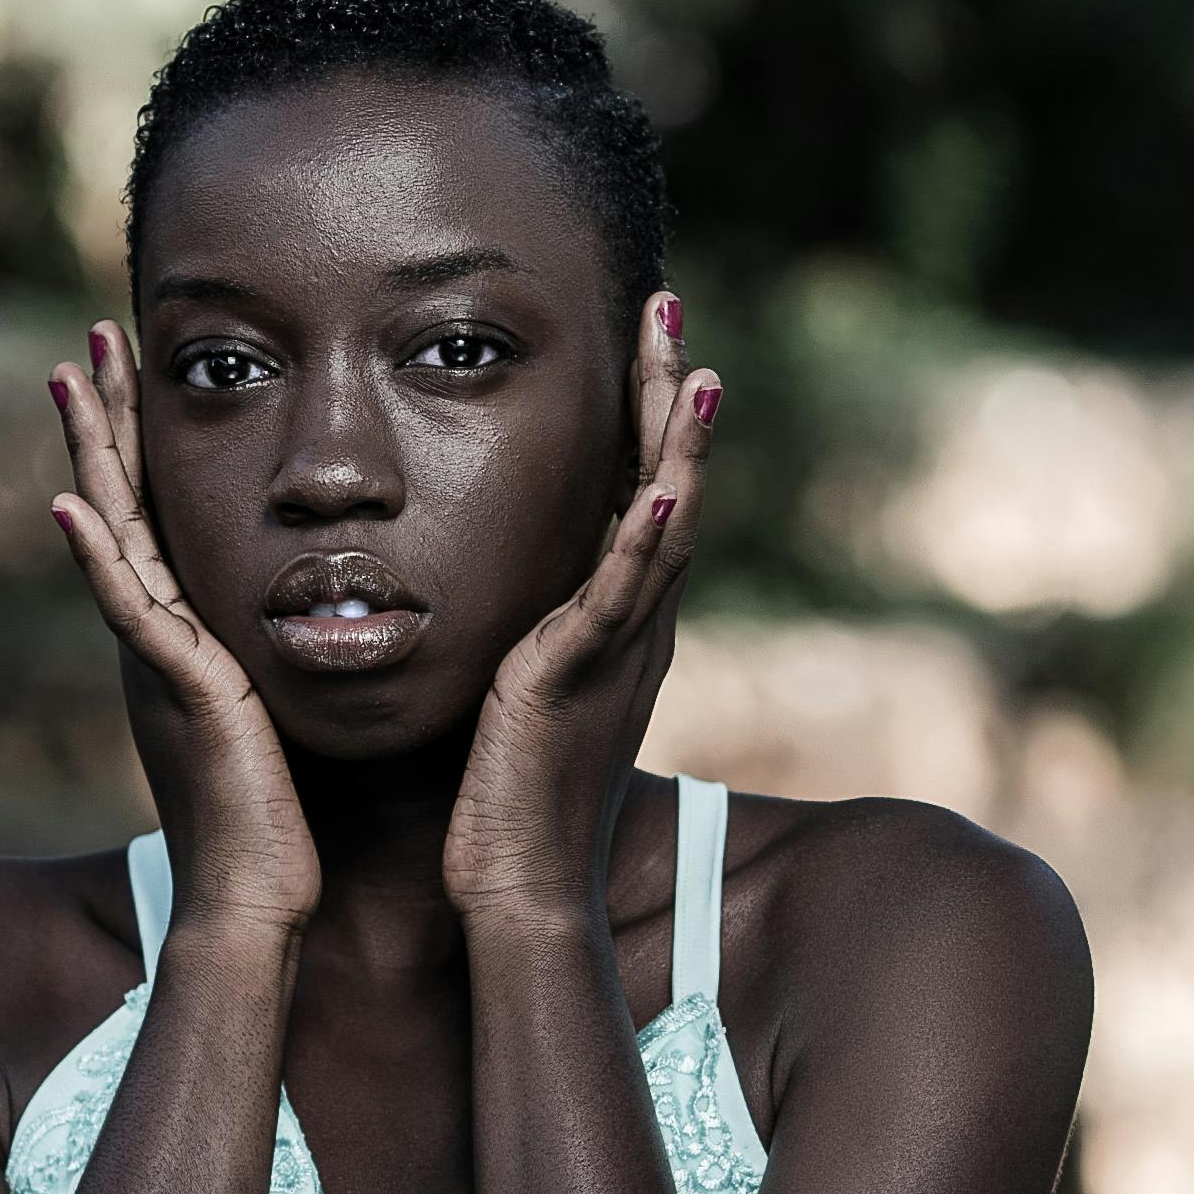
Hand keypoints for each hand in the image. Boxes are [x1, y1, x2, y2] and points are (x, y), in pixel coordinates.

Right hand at [50, 328, 319, 940]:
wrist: (259, 897)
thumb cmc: (279, 821)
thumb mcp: (278, 714)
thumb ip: (276, 664)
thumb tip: (316, 623)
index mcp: (186, 636)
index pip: (160, 515)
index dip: (147, 443)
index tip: (146, 370)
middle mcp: (160, 637)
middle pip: (125, 502)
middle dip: (110, 419)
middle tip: (95, 335)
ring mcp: (158, 659)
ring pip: (115, 534)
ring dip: (91, 455)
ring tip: (71, 377)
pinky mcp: (175, 690)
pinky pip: (127, 610)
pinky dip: (97, 557)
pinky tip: (71, 504)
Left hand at [444, 293, 718, 923]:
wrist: (520, 887)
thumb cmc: (505, 802)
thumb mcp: (518, 691)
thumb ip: (523, 634)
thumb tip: (500, 593)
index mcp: (614, 622)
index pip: (640, 494)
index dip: (645, 414)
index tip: (643, 339)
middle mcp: (633, 627)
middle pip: (667, 486)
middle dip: (668, 395)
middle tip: (667, 306)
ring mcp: (617, 651)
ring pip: (662, 525)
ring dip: (678, 441)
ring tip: (692, 361)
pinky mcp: (582, 678)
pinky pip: (621, 594)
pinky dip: (649, 534)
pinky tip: (662, 479)